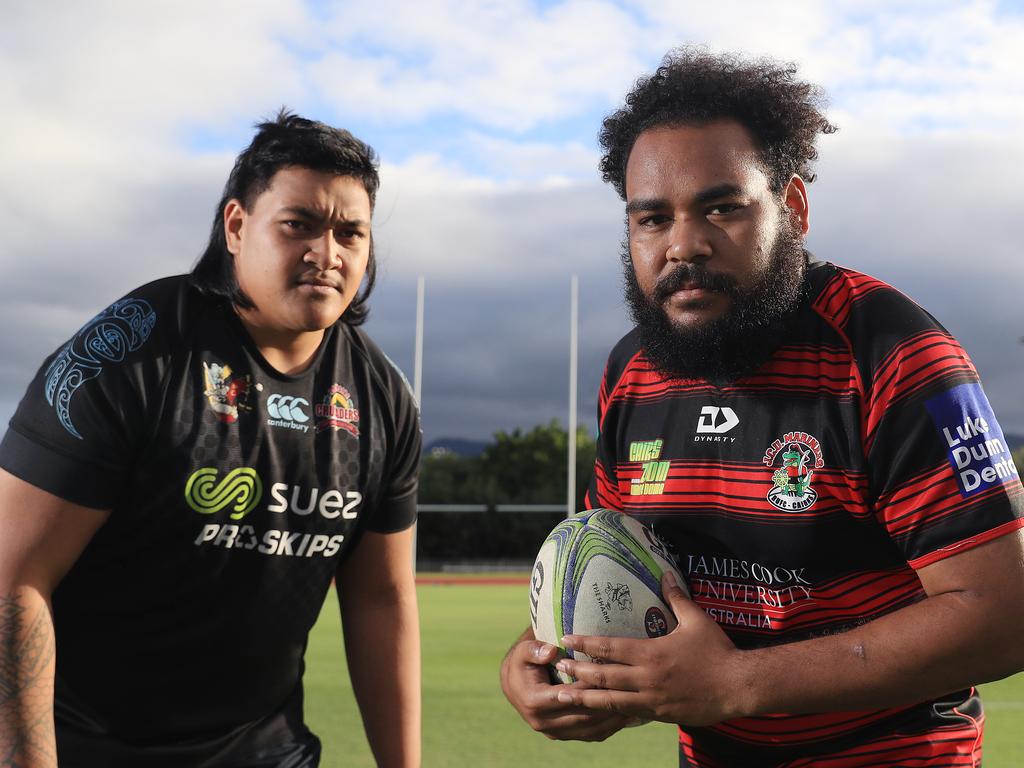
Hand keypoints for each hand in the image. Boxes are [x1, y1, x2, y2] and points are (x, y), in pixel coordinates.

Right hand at [500, 635, 637, 739]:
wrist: (516, 684)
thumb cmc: (523, 663)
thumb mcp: (523, 651)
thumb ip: (533, 649)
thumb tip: (551, 651)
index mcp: (534, 702)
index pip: (567, 695)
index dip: (588, 686)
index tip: (608, 673)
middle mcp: (543, 723)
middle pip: (583, 715)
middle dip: (606, 701)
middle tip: (629, 688)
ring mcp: (556, 732)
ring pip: (591, 728)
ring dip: (613, 717)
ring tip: (634, 702)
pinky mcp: (566, 736)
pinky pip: (592, 734)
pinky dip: (611, 726)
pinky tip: (628, 714)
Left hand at [553, 572, 747, 726]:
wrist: (738, 686)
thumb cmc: (717, 651)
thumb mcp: (696, 620)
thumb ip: (676, 597)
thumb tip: (665, 572)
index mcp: (651, 653)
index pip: (610, 647)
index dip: (585, 643)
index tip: (566, 638)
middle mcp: (647, 677)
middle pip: (603, 676)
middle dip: (577, 671)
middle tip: (557, 666)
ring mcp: (652, 699)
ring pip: (611, 701)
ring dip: (585, 697)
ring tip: (564, 696)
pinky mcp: (660, 714)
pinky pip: (629, 714)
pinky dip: (610, 712)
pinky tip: (597, 711)